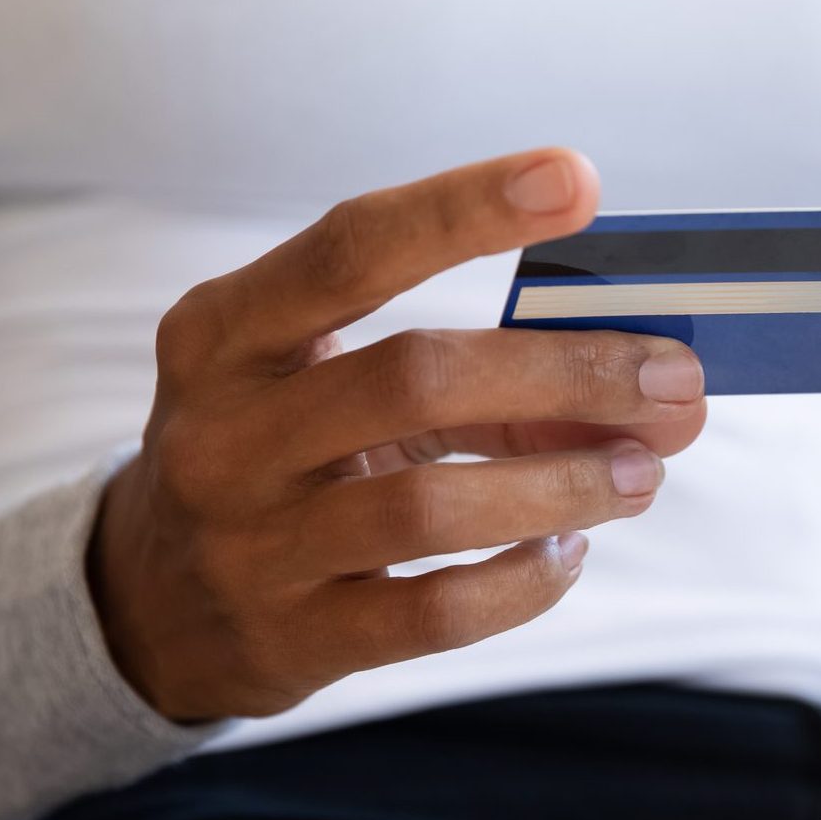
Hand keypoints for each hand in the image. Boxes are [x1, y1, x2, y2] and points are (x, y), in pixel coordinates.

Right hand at [88, 148, 706, 721]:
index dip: (465, 207)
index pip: (352, 246)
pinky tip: (566, 553)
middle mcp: (222, 432)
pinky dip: (523, 580)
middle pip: (415, 376)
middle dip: (564, 372)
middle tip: (672, 380)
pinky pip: (434, 612)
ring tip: (640, 474)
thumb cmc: (272, 459)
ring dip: (562, 484)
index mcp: (222, 332)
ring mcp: (250, 544)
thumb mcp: (318, 384)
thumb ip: (465, 372)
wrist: (147, 605)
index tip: (576, 180)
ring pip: (429, 505)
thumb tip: (644, 382)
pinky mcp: (291, 639)